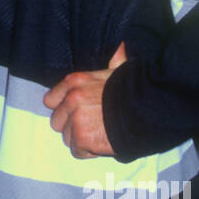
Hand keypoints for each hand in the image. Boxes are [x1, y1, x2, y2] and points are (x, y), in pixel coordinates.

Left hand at [43, 43, 127, 159]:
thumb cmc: (134, 91)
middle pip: (57, 122)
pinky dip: (89, 151)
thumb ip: (115, 61)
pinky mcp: (82, 138)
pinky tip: (103, 142)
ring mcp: (76, 120)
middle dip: (72, 126)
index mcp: (75, 82)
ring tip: (101, 133)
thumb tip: (121, 47)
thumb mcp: (121, 71)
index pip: (50, 100)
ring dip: (81, 140)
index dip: (63, 109)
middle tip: (93, 125)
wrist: (147, 110)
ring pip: (67, 138)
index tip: (75, 112)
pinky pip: (77, 151)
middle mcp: (71, 100)